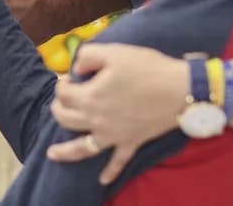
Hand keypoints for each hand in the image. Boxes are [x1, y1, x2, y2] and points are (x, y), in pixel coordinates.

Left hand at [46, 43, 186, 184]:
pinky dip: (110, 172)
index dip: (62, 84)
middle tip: (63, 100)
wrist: (180, 89)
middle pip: (66, 119)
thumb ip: (87, 57)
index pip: (63, 94)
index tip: (69, 78)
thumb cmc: (147, 68)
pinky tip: (102, 180)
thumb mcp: (113, 52)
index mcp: (90, 97)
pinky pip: (118, 162)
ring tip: (51, 154)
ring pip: (83, 147)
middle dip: (58, 109)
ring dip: (65, 151)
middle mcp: (97, 120)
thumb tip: (76, 70)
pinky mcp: (131, 143)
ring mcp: (113, 135)